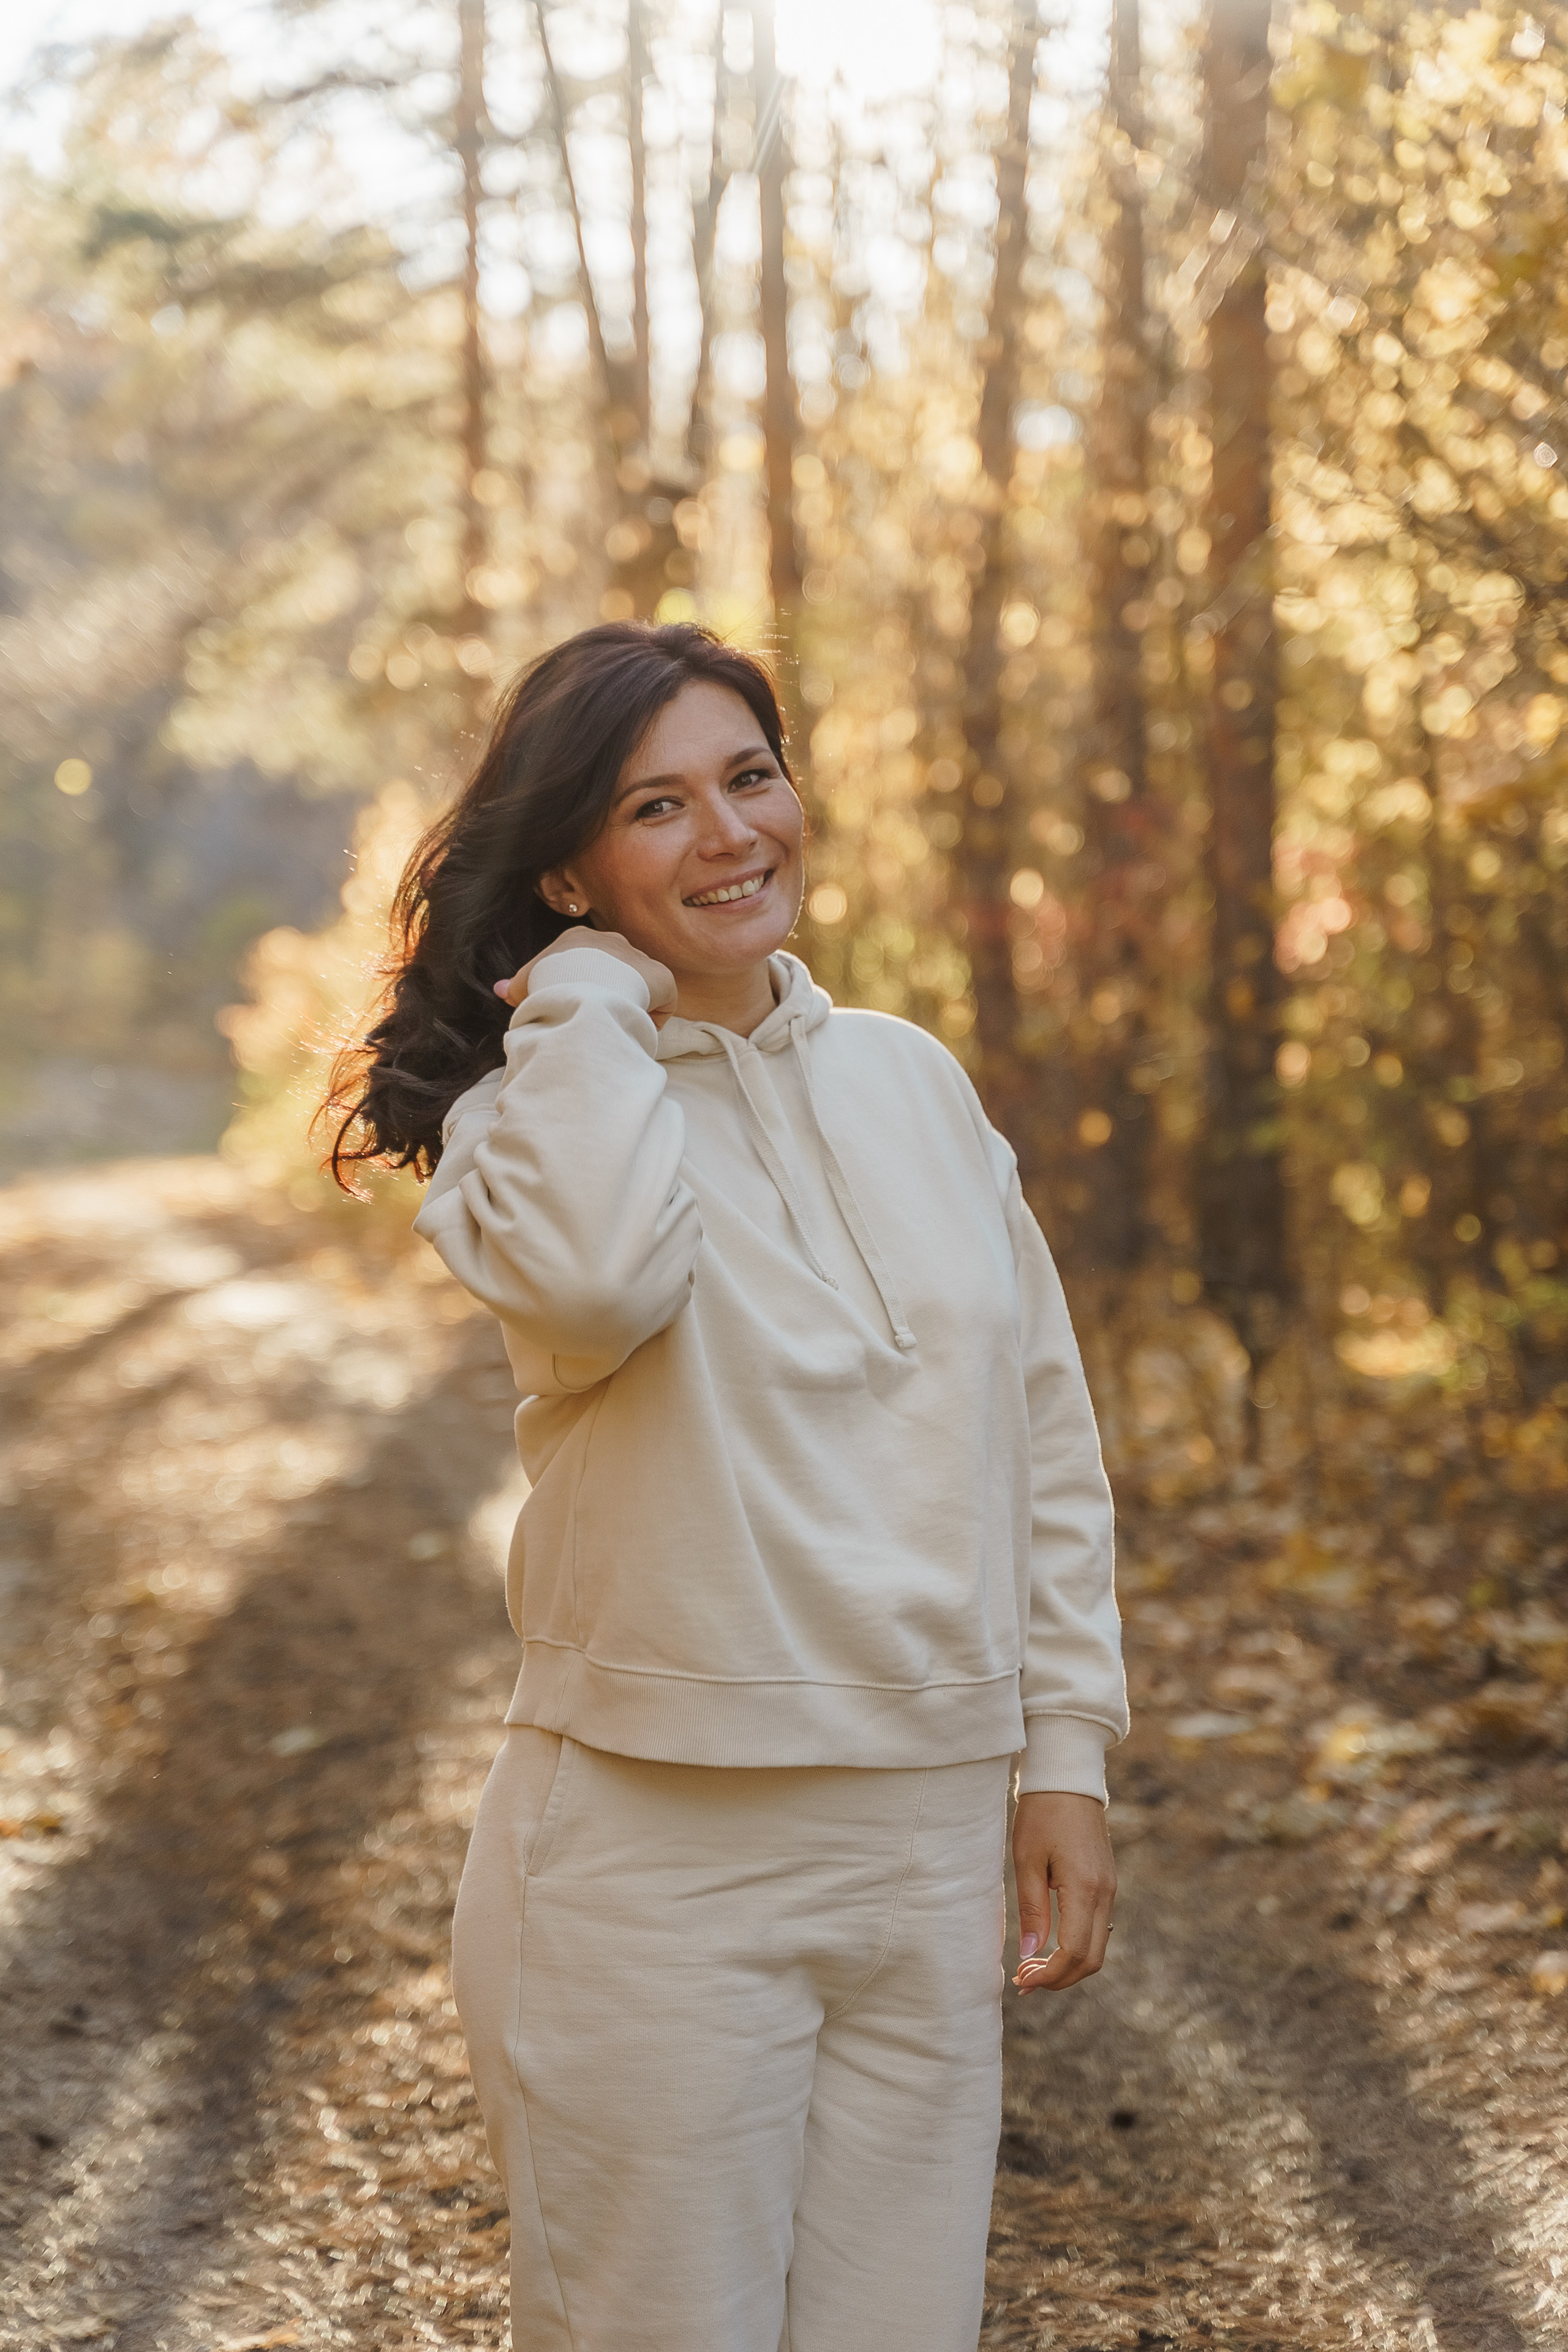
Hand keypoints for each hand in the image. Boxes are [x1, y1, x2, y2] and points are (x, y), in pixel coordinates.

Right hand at [494, 927, 678, 1025]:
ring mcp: (639, 958)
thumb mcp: (526, 985)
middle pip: (614, 973)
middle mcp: (613, 941)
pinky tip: (634, 1028)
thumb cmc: (550, 986)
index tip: (574, 1007)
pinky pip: (661, 1002)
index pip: (583, 964)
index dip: (579, 987)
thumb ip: (516, 986)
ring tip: (615, 1026)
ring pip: (639, 987)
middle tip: (596, 1018)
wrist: (583, 989)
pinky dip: (651, 1018)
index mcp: (579, 938)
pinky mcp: (662, 978)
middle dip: (608, 994)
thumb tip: (499, 988)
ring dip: (629, 1006)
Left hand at [1011, 1790, 1115, 1993]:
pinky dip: (1076, 1945)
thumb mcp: (1027, 1860)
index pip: (1074, 1952)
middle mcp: (1105, 1893)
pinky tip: (1050, 1944)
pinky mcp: (1107, 1883)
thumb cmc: (1042, 1815)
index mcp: (1085, 1889)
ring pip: (1097, 1946)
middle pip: (1091, 1959)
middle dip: (1060, 1978)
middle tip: (1025, 1980)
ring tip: (1032, 1965)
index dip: (1049, 1975)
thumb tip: (1030, 1954)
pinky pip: (1097, 1927)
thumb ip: (1032, 1910)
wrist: (1068, 1779)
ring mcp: (1110, 1889)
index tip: (1022, 1981)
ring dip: (1068, 1965)